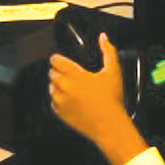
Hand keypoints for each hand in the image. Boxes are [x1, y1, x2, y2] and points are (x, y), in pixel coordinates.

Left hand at [49, 34, 145, 164]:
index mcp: (74, 74)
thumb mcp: (113, 71)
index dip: (59, 58)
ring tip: (74, 88)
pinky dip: (59, 99)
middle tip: (73, 75)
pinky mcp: (59, 113)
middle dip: (60, 71)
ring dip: (58, 85)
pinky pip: (53, 101)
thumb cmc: (112, 100)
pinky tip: (72, 100)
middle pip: (51, 72)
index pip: (54, 60)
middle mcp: (64, 87)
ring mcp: (60, 101)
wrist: (110, 126)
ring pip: (51, 86)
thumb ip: (108, 51)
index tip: (64, 61)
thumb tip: (103, 38)